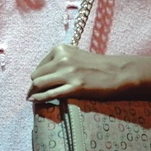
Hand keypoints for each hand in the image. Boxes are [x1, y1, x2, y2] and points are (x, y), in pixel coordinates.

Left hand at [27, 45, 150, 102]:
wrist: (117, 72)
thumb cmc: (96, 65)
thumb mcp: (75, 55)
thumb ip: (59, 60)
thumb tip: (42, 74)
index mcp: (61, 49)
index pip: (40, 65)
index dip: (39, 76)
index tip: (40, 83)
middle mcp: (62, 59)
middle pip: (36, 75)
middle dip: (35, 85)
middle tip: (34, 93)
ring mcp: (68, 73)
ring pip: (39, 84)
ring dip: (35, 92)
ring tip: (33, 98)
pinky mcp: (75, 87)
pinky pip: (50, 94)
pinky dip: (40, 98)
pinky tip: (35, 101)